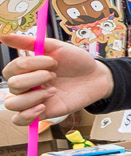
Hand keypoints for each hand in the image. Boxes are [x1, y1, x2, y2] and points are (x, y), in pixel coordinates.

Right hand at [1, 33, 115, 122]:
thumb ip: (29, 42)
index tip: (53, 62)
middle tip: (54, 76)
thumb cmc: (76, 61)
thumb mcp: (56, 47)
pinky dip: (27, 115)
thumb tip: (3, 36)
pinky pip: (20, 120)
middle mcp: (26, 84)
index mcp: (26, 69)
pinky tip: (43, 106)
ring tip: (53, 91)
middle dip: (36, 79)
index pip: (11, 69)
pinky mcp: (42, 112)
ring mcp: (32, 99)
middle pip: (13, 85)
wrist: (96, 77)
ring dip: (33, 97)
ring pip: (12, 104)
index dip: (31, 65)